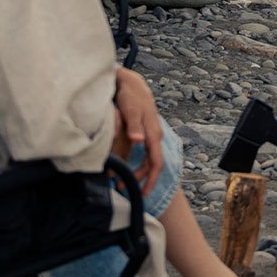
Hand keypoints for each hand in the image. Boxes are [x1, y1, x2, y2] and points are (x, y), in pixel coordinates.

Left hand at [112, 67, 162, 193]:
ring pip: (146, 159)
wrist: (132, 83)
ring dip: (136, 172)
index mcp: (153, 134)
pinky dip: (133, 162)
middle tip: (122, 187)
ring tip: (120, 179)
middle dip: (140, 179)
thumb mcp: (131, 109)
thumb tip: (139, 141)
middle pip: (151, 164)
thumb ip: (134, 125)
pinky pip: (141, 153)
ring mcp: (148, 135)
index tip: (144, 193)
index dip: (151, 179)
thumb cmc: (131, 96)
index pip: (156, 162)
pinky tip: (123, 164)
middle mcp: (154, 136)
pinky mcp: (142, 132)